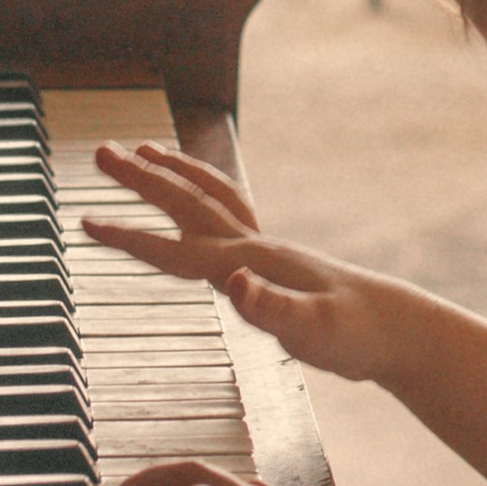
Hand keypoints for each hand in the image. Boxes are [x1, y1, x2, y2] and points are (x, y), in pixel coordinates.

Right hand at [82, 140, 411, 387]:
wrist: (400, 330)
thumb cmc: (357, 334)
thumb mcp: (313, 331)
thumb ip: (272, 310)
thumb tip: (232, 284)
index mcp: (250, 262)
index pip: (175, 250)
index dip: (129, 239)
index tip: (86, 222)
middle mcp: (254, 247)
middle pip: (187, 203)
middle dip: (141, 180)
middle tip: (101, 151)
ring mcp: (266, 251)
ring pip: (210, 200)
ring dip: (174, 176)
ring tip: (145, 153)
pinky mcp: (277, 263)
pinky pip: (231, 217)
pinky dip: (207, 198)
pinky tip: (201, 205)